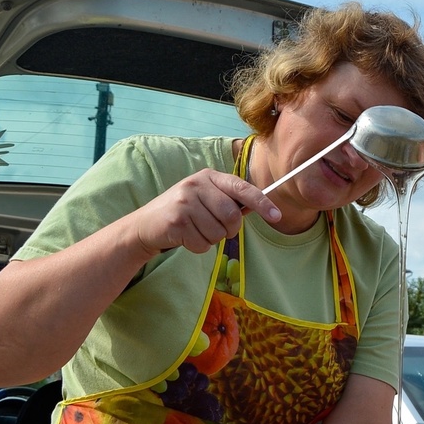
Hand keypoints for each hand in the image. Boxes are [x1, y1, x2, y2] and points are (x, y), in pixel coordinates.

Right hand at [132, 168, 280, 254]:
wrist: (146, 224)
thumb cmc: (184, 213)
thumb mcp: (206, 199)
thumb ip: (230, 201)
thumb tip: (263, 206)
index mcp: (209, 176)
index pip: (242, 188)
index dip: (262, 203)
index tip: (277, 216)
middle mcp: (197, 184)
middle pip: (232, 216)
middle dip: (229, 230)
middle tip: (215, 230)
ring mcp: (185, 201)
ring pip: (218, 233)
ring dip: (211, 240)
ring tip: (196, 231)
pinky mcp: (176, 220)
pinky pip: (202, 244)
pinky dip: (198, 247)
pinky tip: (186, 237)